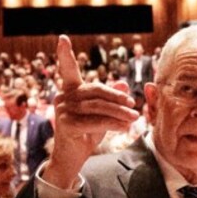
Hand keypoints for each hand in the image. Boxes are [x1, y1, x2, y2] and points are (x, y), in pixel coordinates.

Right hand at [47, 35, 137, 188]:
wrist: (71, 159)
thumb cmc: (86, 134)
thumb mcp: (100, 114)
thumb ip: (110, 98)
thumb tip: (124, 82)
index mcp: (70, 90)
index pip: (68, 69)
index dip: (64, 54)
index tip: (62, 38)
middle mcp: (63, 97)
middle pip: (96, 91)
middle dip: (117, 98)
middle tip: (133, 106)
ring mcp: (63, 111)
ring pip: (97, 107)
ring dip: (119, 113)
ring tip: (134, 119)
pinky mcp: (66, 125)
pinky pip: (94, 121)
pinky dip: (112, 124)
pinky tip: (124, 128)